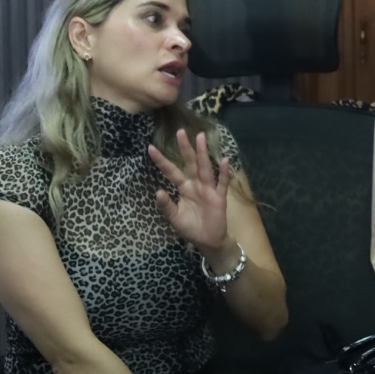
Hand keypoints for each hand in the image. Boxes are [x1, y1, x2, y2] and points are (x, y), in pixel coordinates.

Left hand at [149, 129, 231, 253]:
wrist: (208, 241)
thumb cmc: (191, 228)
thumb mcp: (174, 218)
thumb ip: (167, 205)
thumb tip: (158, 191)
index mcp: (184, 188)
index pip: (171, 171)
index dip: (162, 160)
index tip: (150, 148)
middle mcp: (196, 184)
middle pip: (190, 163)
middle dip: (185, 148)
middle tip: (180, 132)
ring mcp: (208, 189)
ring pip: (204, 168)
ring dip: (202, 153)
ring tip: (200, 137)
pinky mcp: (219, 197)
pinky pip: (221, 183)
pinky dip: (223, 173)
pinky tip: (224, 161)